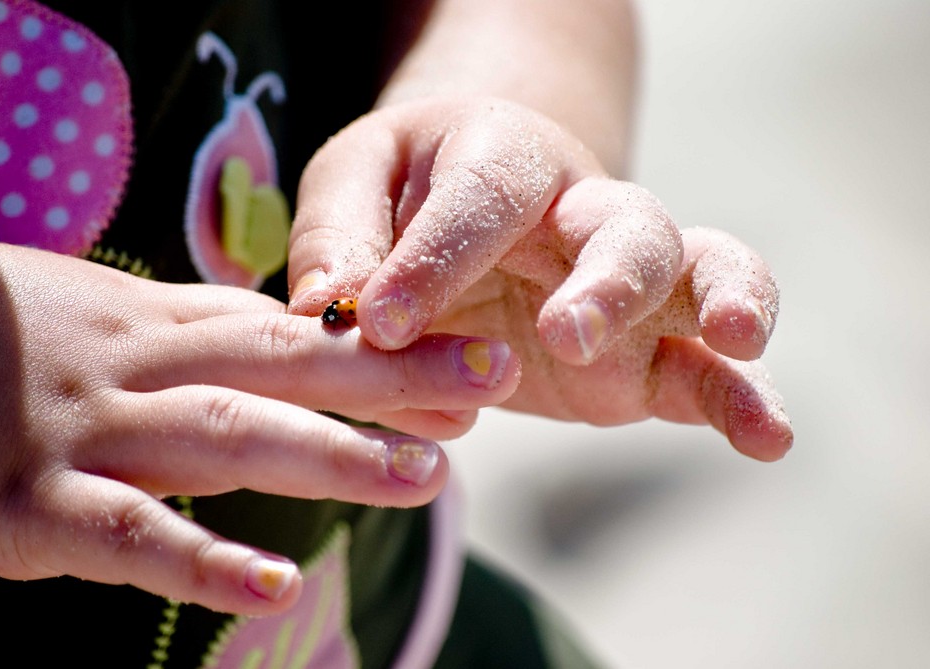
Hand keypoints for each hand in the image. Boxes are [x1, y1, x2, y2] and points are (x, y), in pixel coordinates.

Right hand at [0, 238, 518, 613]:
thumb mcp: (108, 317)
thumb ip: (195, 337)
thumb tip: (287, 347)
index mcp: (160, 324)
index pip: (296, 328)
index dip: (389, 342)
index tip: (474, 350)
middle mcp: (141, 368)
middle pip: (287, 362)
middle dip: (394, 373)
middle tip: (495, 380)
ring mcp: (86, 434)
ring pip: (227, 435)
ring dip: (331, 455)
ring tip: (427, 477)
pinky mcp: (21, 506)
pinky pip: (124, 536)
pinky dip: (199, 561)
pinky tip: (273, 588)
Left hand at [288, 96, 791, 460]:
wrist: (474, 206)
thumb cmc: (405, 190)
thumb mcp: (354, 183)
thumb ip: (339, 236)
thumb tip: (335, 308)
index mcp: (503, 159)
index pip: (482, 203)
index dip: (435, 259)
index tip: (381, 323)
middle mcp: (581, 213)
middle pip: (626, 225)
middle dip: (606, 279)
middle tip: (563, 332)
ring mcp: (626, 286)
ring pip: (698, 275)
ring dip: (722, 304)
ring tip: (735, 340)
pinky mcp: (642, 355)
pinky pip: (704, 368)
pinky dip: (741, 397)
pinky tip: (769, 436)